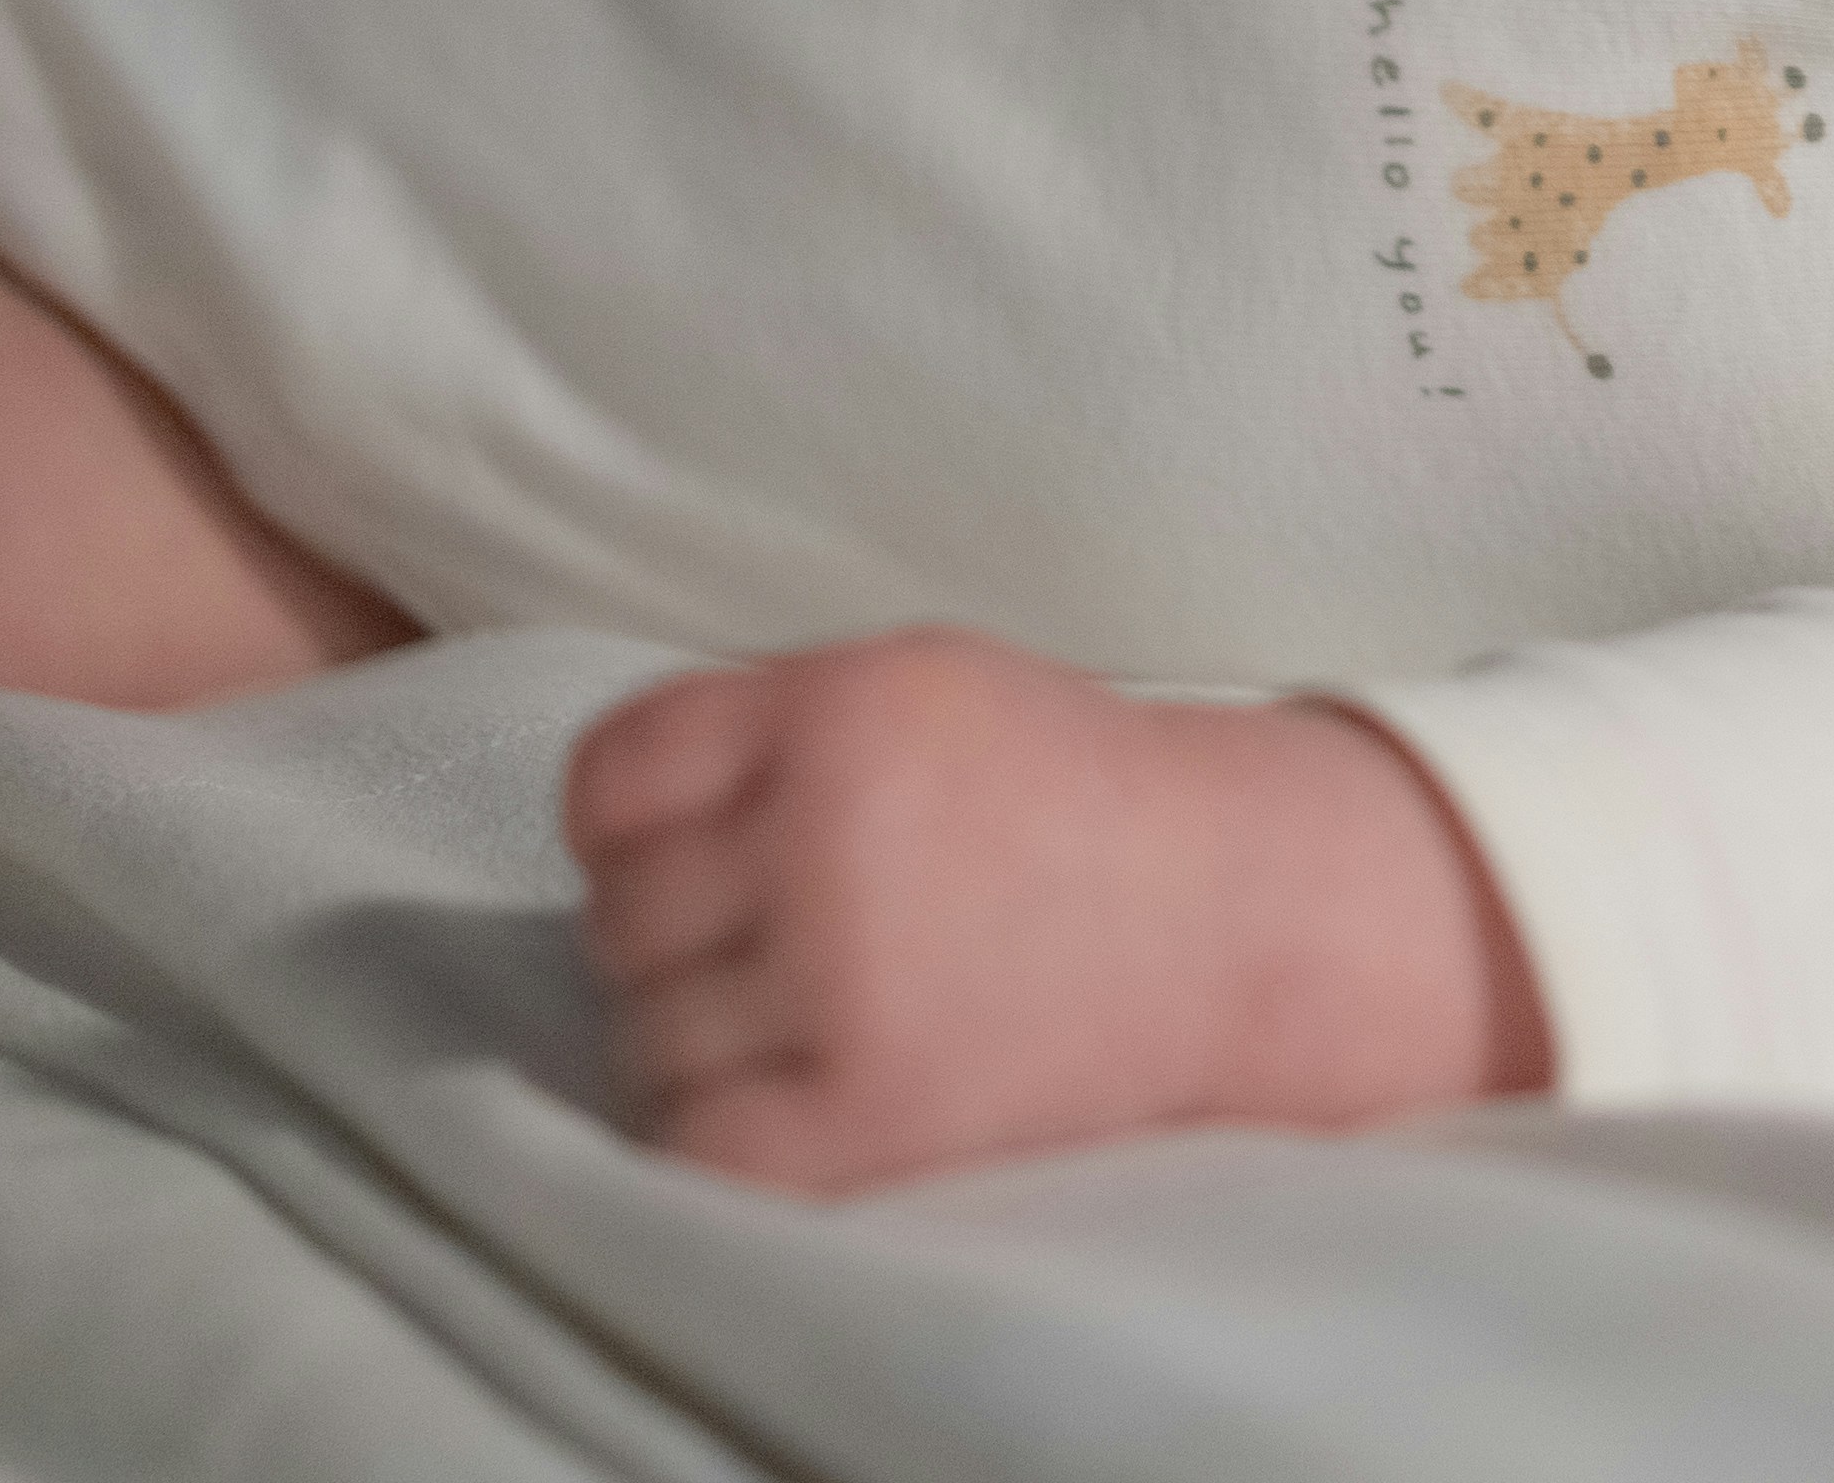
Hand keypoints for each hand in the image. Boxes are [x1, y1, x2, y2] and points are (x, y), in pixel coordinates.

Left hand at [565, 625, 1548, 1193]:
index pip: (610, 780)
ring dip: (710, 1046)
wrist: (1242, 917)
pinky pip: (694, 1140)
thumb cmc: (1070, 802)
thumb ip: (770, 730)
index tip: (694, 861)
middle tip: (796, 952)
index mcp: (842, 705)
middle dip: (685, 943)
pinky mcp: (868, 1108)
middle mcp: (831, 829)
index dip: (632, 834)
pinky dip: (730, 1134)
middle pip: (621, 918)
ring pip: (646, 1038)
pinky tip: (807, 1102)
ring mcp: (845, 973)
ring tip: (827, 1022)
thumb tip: (592, 831)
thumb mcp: (930, 692)